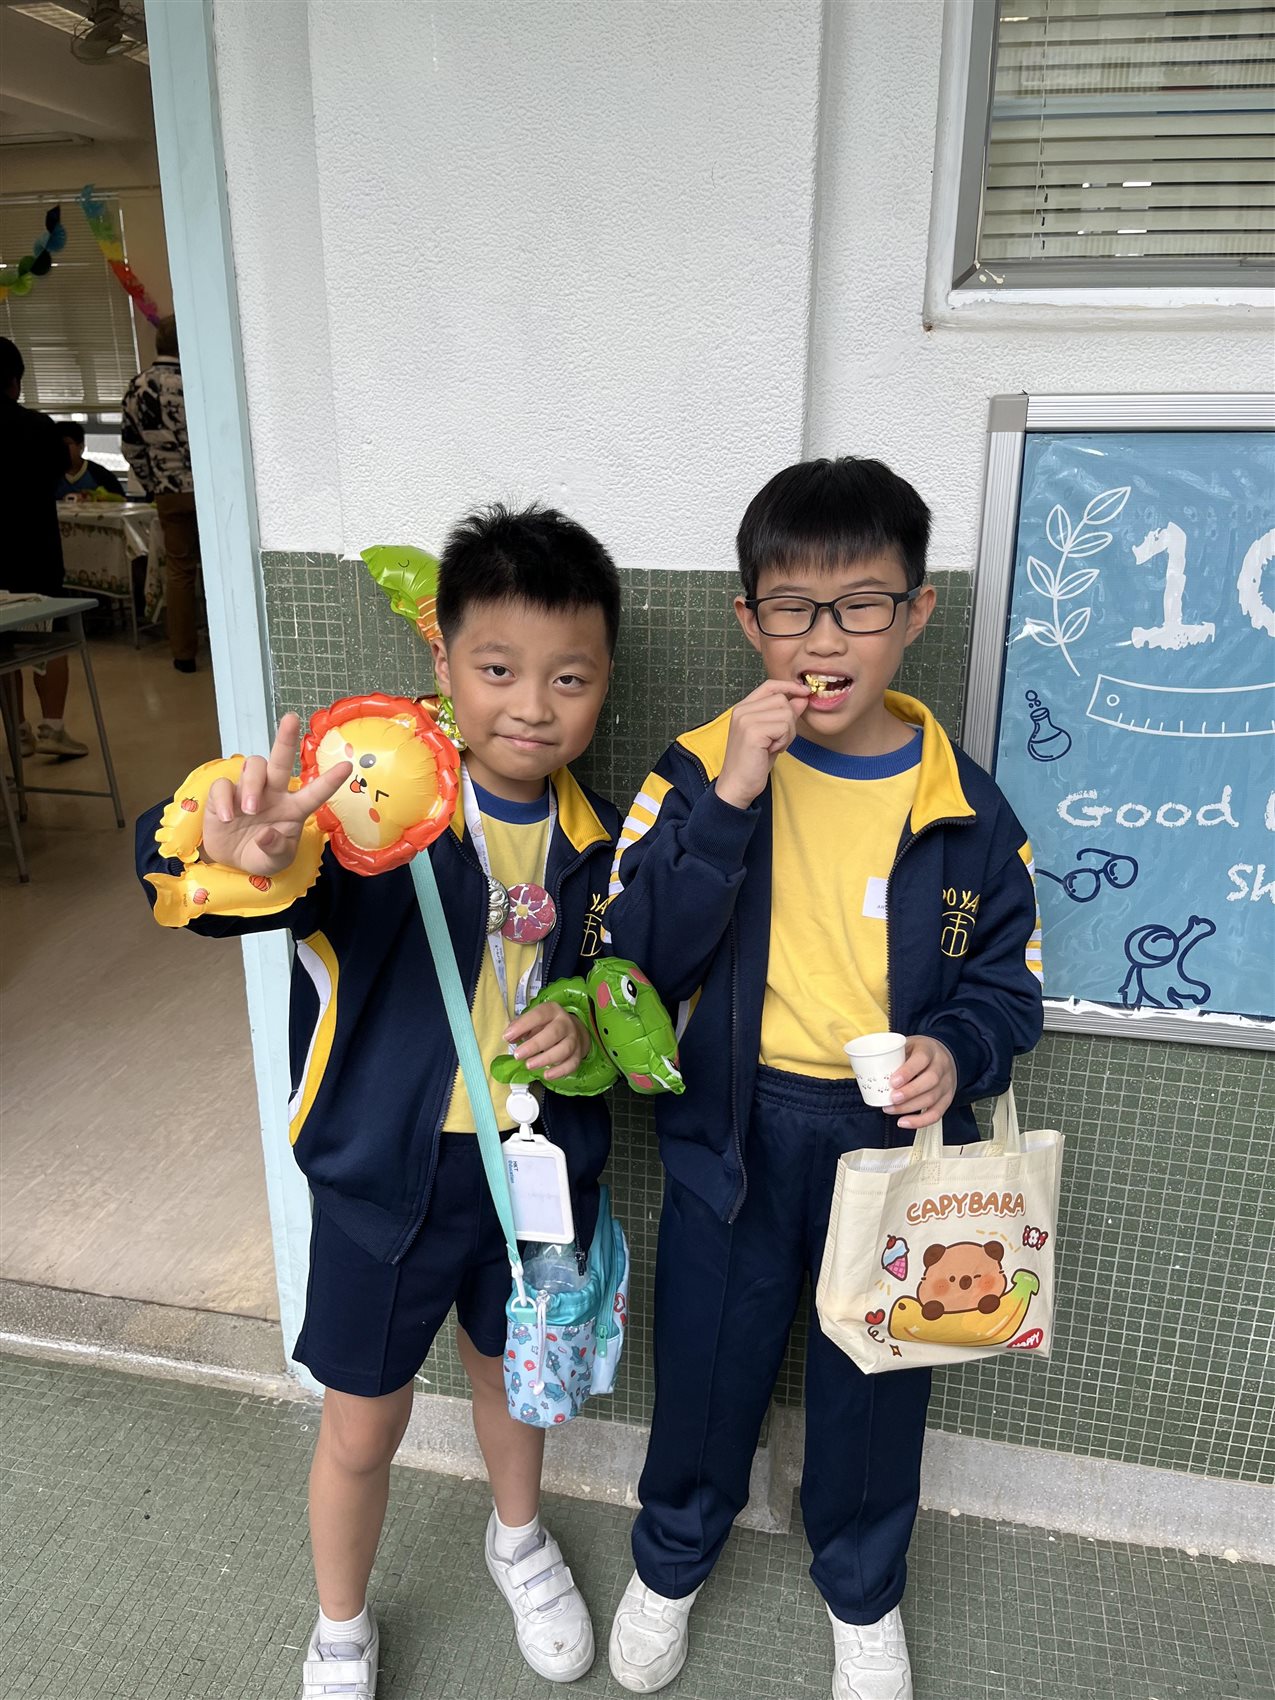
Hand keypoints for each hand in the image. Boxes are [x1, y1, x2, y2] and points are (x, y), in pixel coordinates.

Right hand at [201, 713, 350, 876]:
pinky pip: (223, 786)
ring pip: (253, 766)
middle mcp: (273, 793)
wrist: (231, 861)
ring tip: (250, 810)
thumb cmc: (262, 854)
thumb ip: (276, 850)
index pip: (314, 792)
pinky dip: (225, 800)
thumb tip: (266, 833)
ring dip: (252, 784)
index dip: (330, 781)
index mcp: (293, 808)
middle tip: (291, 718)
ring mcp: (248, 791)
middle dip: (285, 738)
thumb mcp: (276, 861)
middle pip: (280, 760)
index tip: (347, 767)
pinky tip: (226, 817)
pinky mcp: (223, 795)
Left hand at [504, 1004, 591, 1081]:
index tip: (507, 1036)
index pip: (539, 1015)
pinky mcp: (577, 1055)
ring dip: (545, 1059)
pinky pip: (571, 1064)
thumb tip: (509, 1037)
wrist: (572, 1031)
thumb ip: (520, 1027)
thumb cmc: (547, 1026)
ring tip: (529, 1065)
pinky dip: (559, 1071)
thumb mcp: (533, 1021)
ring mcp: (574, 1039)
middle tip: (518, 1055)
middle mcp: (565, 1024)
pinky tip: (546, 1075)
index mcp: (552, 1011)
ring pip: (564, 1049)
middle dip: (534, 1045)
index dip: (522, 1025)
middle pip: (554, 1033)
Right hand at [714, 679, 809, 809]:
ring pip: (786, 713)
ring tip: (773, 746)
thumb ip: (785, 714)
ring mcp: (746, 719)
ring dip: (787, 733)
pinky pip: (784, 727)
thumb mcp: (773, 734)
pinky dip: (784, 741)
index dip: (789, 686)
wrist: (738, 784)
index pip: (770, 685)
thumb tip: (802, 697)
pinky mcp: (753, 731)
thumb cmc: (754, 762)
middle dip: (789, 721)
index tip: (805, 692)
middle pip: (782, 700)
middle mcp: (742, 710)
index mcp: (744, 708)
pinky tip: (772, 750)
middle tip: (778, 740)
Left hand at [886, 1036, 956, 1129]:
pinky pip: (936, 1113)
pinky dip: (920, 1121)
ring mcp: (947, 1083)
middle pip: (930, 1080)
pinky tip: (904, 1122)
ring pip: (932, 1098)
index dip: (908, 1071)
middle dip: (909, 1092)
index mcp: (930, 1049)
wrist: (945, 1055)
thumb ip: (893, 1054)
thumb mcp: (908, 1044)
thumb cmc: (920, 1051)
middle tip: (891, 1099)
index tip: (892, 1081)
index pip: (922, 1059)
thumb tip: (866, 1067)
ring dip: (909, 1107)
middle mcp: (942, 1066)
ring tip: (890, 1109)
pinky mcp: (947, 1098)